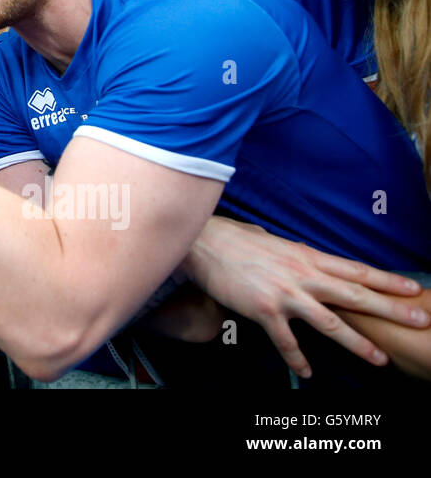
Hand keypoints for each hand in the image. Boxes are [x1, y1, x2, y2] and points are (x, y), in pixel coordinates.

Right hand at [184, 215, 428, 376]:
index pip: (356, 270)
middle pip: (355, 295)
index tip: (413, 289)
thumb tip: (308, 255)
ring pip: (330, 323)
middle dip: (391, 309)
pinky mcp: (264, 310)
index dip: (387, 280)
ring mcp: (285, 294)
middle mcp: (302, 274)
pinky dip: (297, 359)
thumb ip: (297, 254)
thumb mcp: (276, 242)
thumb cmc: (237, 240)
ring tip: (379, 359)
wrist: (203, 243)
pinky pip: (286, 341)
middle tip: (419, 319)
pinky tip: (307, 373)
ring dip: (357, 343)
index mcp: (307, 256)